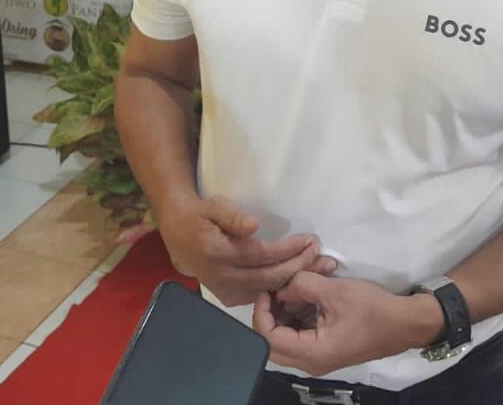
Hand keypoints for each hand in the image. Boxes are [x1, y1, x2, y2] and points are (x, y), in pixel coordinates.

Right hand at [158, 196, 336, 306]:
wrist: (178, 234)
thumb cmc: (200, 215)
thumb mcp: (213, 206)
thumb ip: (232, 215)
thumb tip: (253, 225)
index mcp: (218, 253)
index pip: (262, 254)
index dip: (289, 249)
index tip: (311, 241)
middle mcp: (222, 277)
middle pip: (269, 277)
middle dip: (299, 267)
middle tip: (324, 258)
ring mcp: (224, 291)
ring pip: (267, 290)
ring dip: (295, 280)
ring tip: (321, 270)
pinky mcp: (228, 297)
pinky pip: (259, 296)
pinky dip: (281, 289)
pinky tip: (300, 280)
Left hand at [252, 272, 439, 374]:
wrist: (406, 323)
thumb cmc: (373, 309)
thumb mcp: (336, 291)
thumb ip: (303, 286)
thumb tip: (281, 285)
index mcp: (312, 353)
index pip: (269, 338)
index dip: (262, 311)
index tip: (269, 288)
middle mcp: (311, 362)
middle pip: (273, 342)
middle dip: (272, 312)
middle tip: (279, 288)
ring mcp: (319, 357)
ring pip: (287, 336)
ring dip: (288, 310)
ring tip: (300, 284)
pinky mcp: (326, 348)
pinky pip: (301, 334)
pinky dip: (301, 313)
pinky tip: (311, 292)